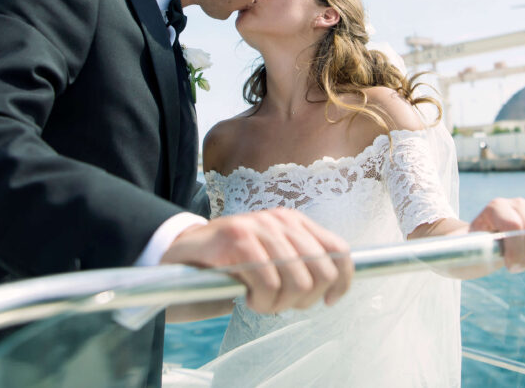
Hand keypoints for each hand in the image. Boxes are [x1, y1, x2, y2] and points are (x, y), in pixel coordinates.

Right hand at [160, 208, 352, 313]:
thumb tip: (333, 285)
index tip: (329, 301)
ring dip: (277, 304)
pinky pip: (268, 283)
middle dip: (304, 299)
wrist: (182, 254)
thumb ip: (300, 264)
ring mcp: (259, 227)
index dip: (342, 281)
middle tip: (279, 303)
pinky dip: (260, 300)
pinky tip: (245, 296)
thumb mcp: (272, 259)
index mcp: (295, 222)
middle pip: (322, 272)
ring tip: (258, 300)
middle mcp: (281, 220)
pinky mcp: (237, 239)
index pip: (338, 250)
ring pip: (297, 282)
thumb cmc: (231, 262)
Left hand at [469, 197, 524, 271]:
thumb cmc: (479, 245)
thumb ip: (480, 246)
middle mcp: (517, 202)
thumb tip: (491, 248)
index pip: (516, 227)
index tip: (510, 266)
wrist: (487, 238)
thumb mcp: (473, 247)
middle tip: (518, 267)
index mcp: (496, 208)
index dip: (517, 251)